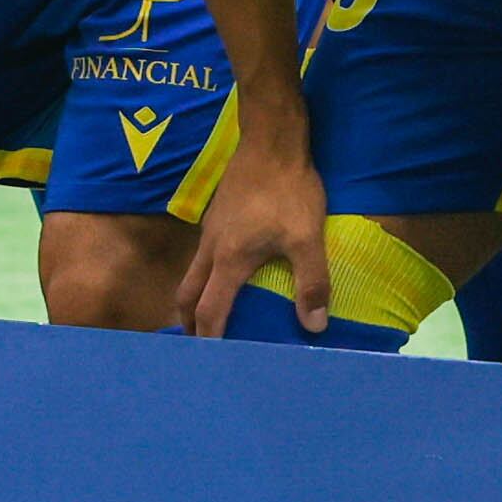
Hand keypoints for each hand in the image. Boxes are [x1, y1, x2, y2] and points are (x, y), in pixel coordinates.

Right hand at [175, 111, 328, 337]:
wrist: (271, 138)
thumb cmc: (289, 189)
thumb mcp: (307, 237)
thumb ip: (312, 282)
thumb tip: (314, 326)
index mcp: (229, 260)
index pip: (209, 310)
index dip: (208, 339)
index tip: (211, 363)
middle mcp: (211, 248)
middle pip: (188, 295)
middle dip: (190, 323)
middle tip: (200, 347)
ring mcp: (211, 229)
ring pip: (193, 273)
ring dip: (196, 298)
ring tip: (212, 315)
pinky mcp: (218, 213)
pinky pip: (204, 255)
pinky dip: (207, 276)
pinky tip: (229, 273)